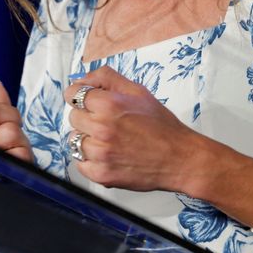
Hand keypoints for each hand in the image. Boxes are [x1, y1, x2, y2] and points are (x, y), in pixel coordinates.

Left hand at [65, 66, 201, 190]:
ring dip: (88, 140)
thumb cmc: (161, 125)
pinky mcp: (101, 174)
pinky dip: (91, 161)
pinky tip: (109, 156)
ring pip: (74, 140)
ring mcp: (100, 153)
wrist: (180, 158)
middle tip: (109, 124)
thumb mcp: (137, 91)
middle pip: (72, 117)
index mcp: (108, 105)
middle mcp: (101, 128)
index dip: (81, 97)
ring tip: (110, 141)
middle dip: (87, 118)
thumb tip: (80, 79)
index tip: (88, 103)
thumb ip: (106, 78)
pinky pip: (80, 164)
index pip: (72, 94)